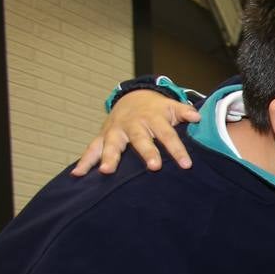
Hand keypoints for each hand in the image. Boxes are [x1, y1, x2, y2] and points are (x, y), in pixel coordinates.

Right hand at [71, 90, 200, 176]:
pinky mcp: (103, 136)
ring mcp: (115, 131)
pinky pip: (91, 149)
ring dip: (109, 157)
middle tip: (154, 166)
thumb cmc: (157, 109)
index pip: (168, 135)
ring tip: (106, 171)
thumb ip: (184, 112)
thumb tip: (197, 117)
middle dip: (146, 152)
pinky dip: (84, 161)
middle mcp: (133, 124)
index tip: (186, 165)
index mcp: (152, 118)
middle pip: (140, 139)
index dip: (177, 150)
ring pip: (112, 144)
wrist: (132, 98)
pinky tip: (77, 175)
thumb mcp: (171, 107)